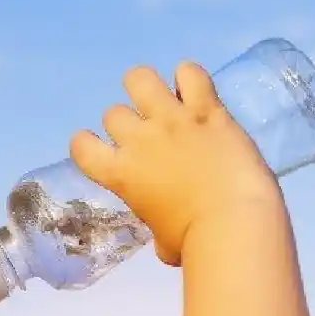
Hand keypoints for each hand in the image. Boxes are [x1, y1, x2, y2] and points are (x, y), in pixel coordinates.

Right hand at [69, 61, 284, 265]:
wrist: (233, 222)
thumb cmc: (195, 242)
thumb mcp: (161, 241)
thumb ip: (156, 224)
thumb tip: (166, 236)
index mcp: (120, 174)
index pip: (80, 146)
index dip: (86, 144)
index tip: (101, 149)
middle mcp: (139, 140)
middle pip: (113, 113)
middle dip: (126, 123)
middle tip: (146, 135)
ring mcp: (171, 120)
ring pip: (139, 78)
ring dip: (145, 86)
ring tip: (161, 98)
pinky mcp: (206, 109)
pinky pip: (190, 73)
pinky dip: (189, 77)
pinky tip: (195, 90)